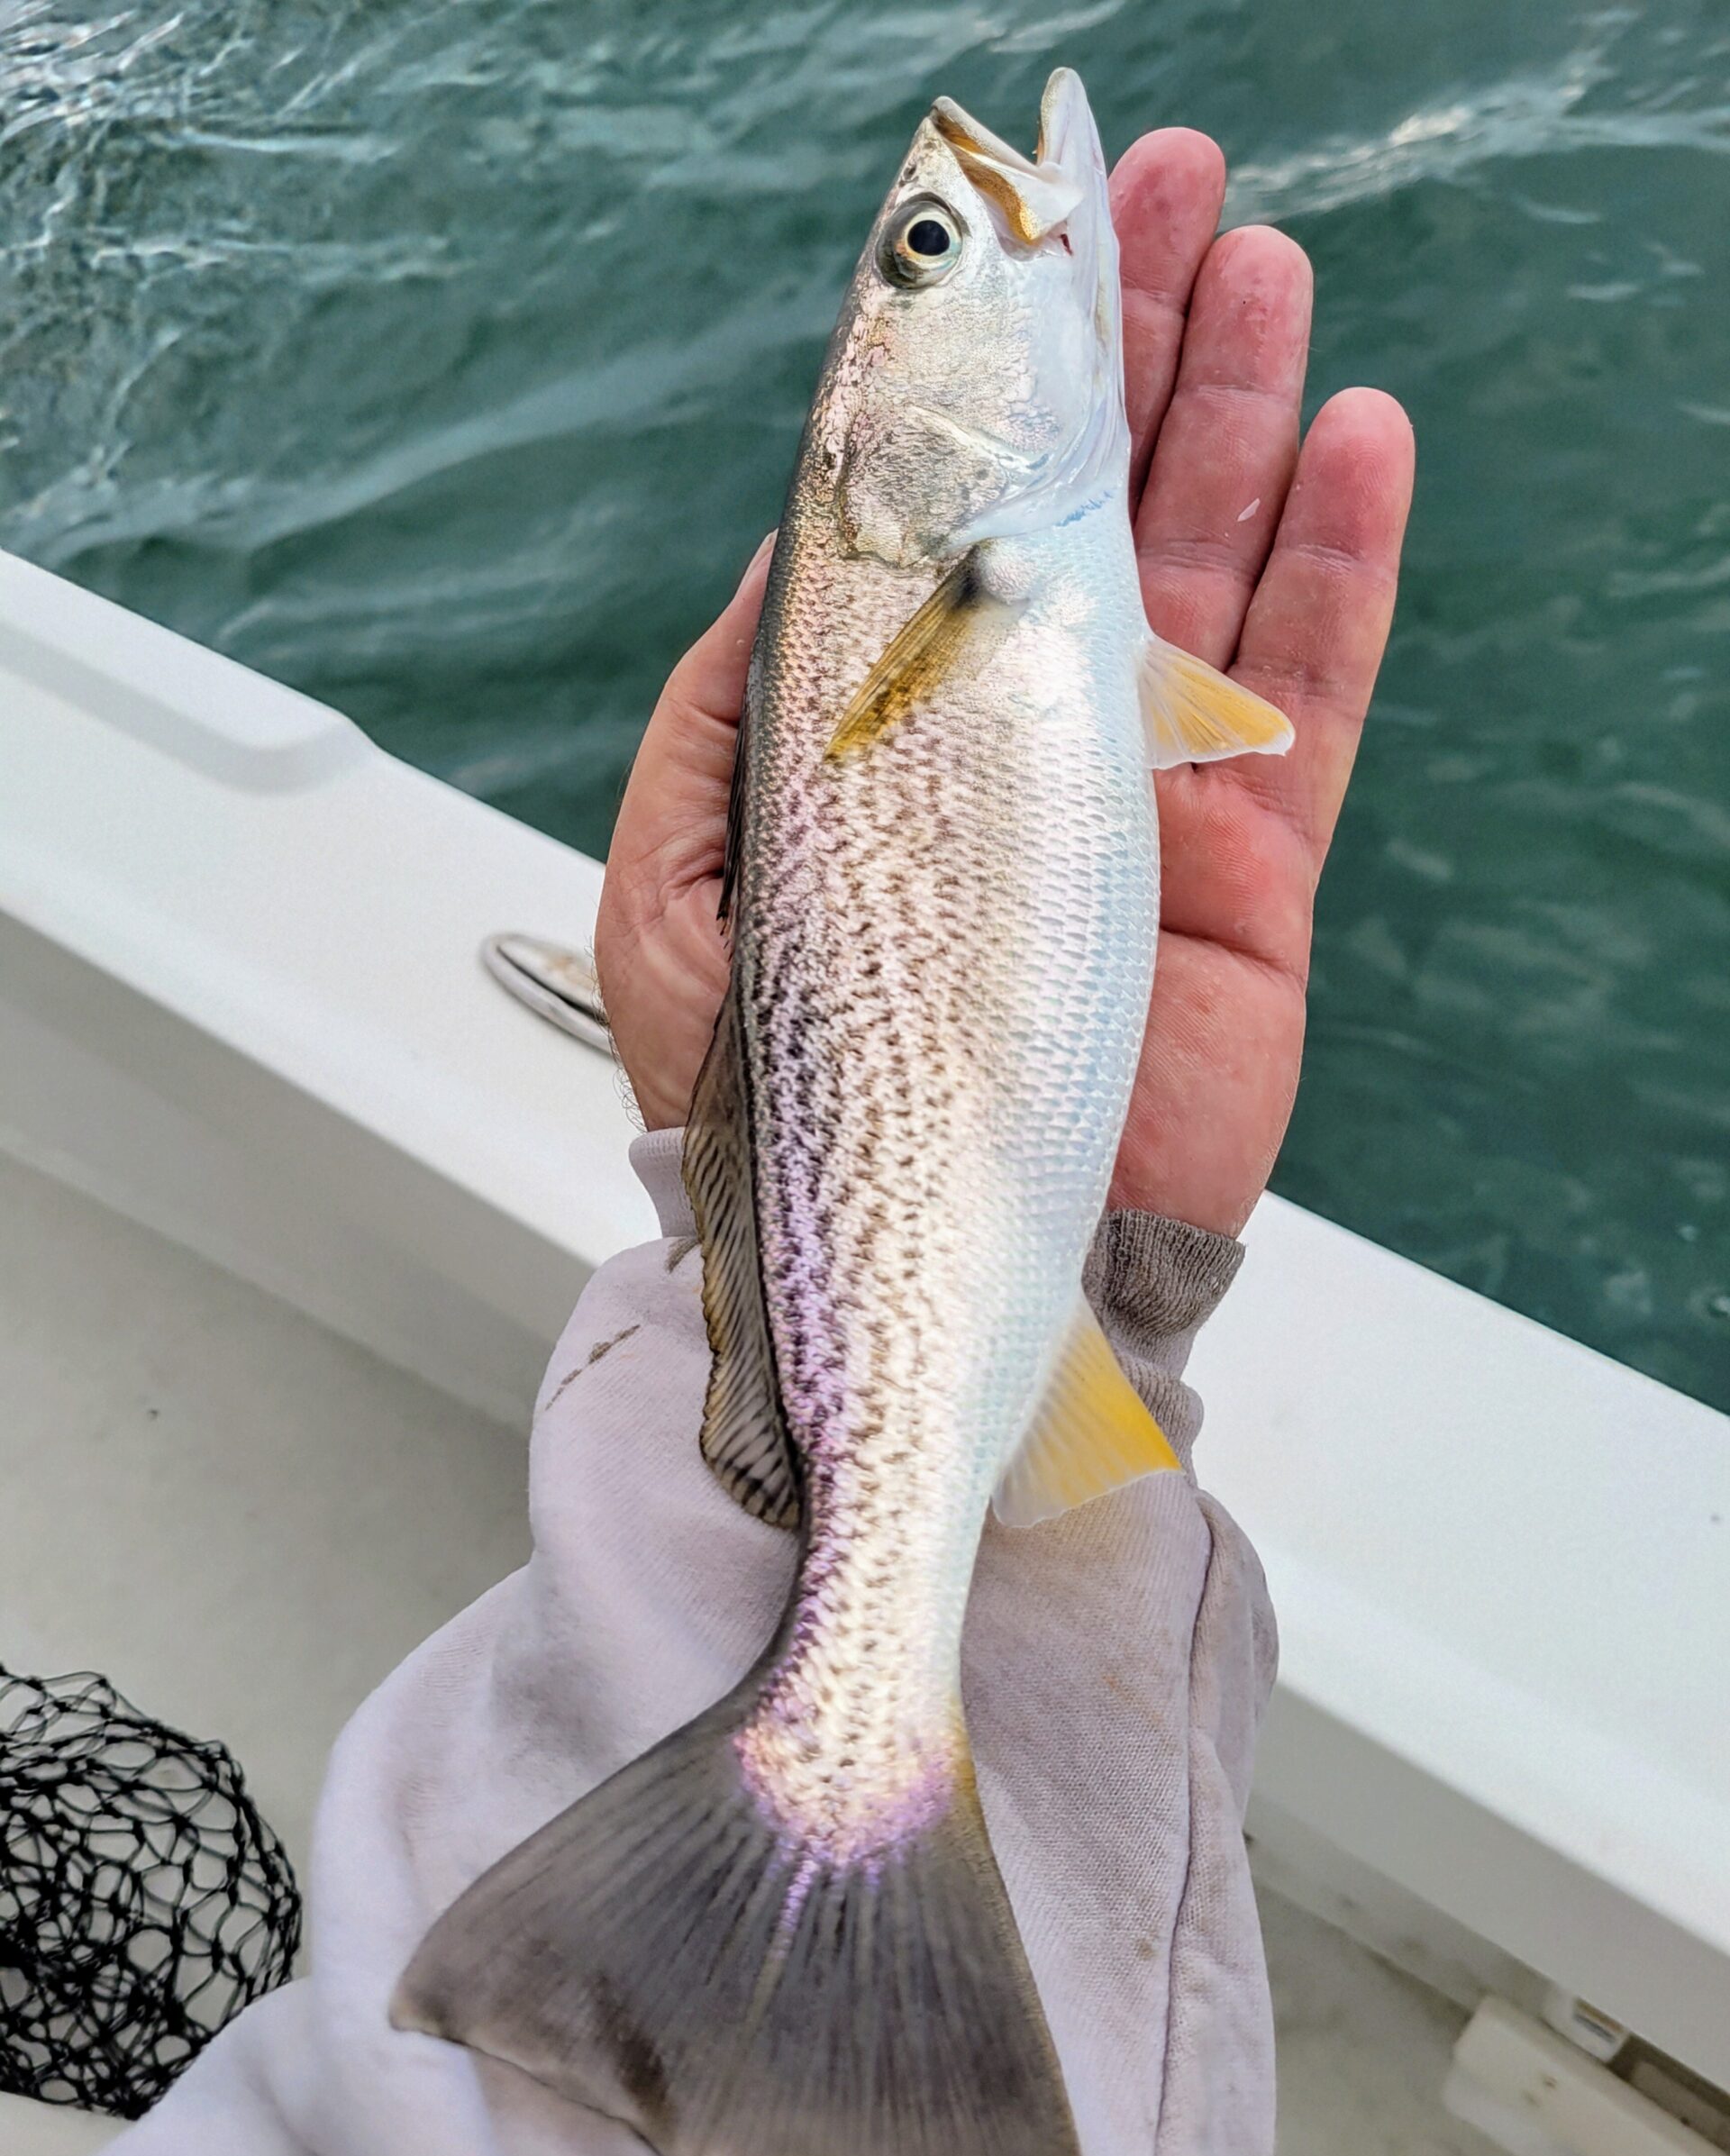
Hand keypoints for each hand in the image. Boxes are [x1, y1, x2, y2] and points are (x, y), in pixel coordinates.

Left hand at [595, 131, 1414, 1236]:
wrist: (927, 1279)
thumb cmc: (789, 1108)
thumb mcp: (683, 886)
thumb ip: (731, 705)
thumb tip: (789, 543)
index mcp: (875, 725)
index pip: (929, 516)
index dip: (966, 380)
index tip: (998, 246)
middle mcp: (1008, 737)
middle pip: (1079, 501)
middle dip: (1118, 342)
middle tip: (1160, 192)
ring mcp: (1137, 795)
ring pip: (1203, 560)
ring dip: (1230, 408)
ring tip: (1257, 266)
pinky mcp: (1246, 871)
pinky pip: (1313, 690)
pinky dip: (1338, 566)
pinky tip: (1350, 439)